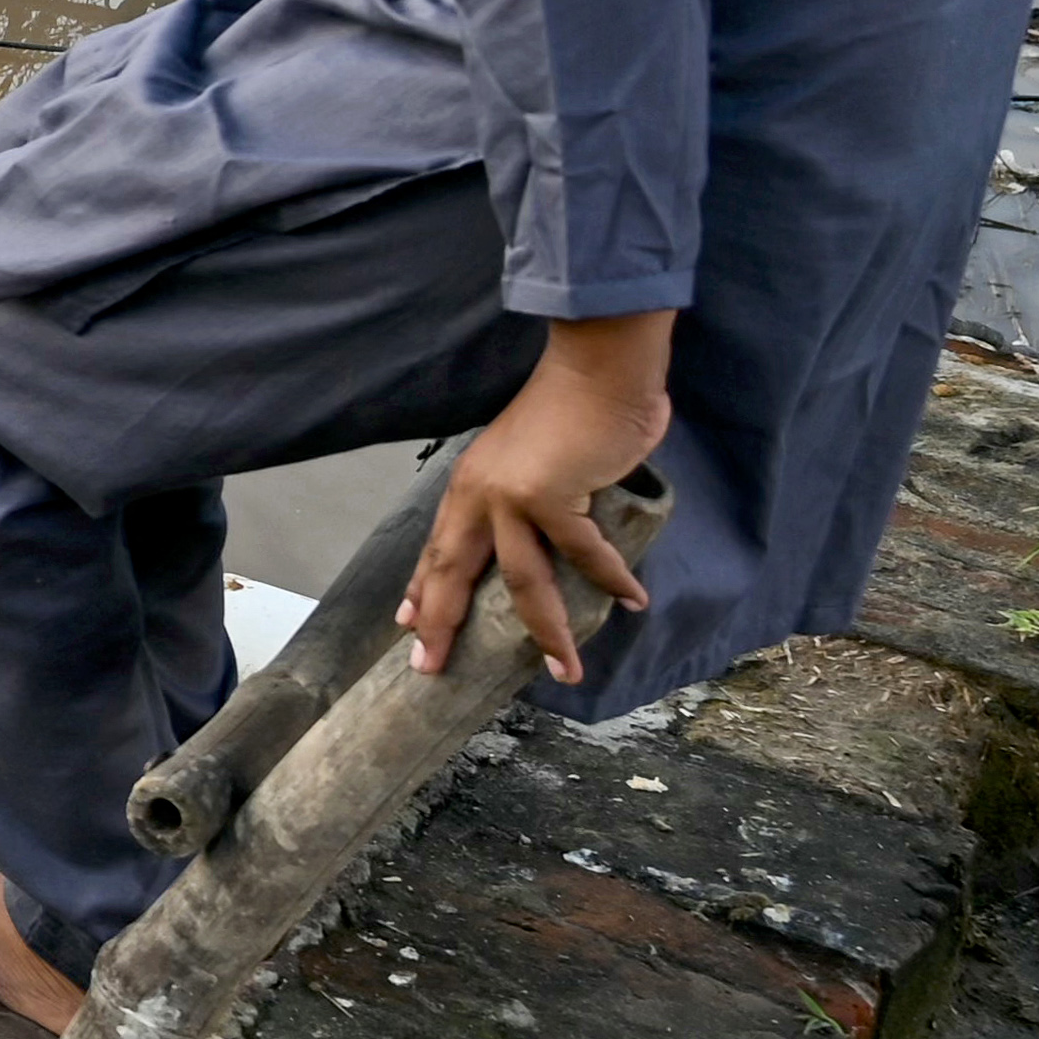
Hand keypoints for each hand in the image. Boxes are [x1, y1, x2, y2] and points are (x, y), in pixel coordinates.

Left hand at [403, 312, 672, 683]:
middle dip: (441, 624)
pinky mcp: (552, 496)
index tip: (407, 625)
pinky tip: (631, 600)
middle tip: (430, 667)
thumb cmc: (570, 411)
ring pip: (521, 583)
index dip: (422, 589)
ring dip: (549, 631)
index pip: (438, 549)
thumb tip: (540, 532)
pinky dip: (611, 579)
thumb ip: (523, 496)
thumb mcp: (526, 459)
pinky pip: (585, 554)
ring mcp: (511, 497)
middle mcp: (479, 495)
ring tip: (567, 669)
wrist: (597, 369)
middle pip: (452, 573)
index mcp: (468, 487)